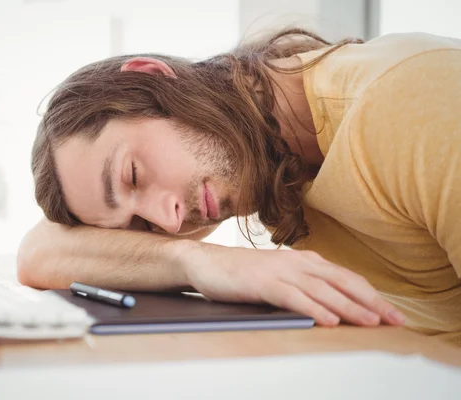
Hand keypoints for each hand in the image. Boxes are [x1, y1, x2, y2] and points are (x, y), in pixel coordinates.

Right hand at [180, 243, 405, 326]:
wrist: (207, 263)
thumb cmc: (244, 273)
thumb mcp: (280, 276)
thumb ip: (304, 285)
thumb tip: (332, 304)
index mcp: (305, 260)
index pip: (346, 277)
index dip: (371, 294)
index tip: (391, 312)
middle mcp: (297, 263)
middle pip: (342, 282)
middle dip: (371, 301)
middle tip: (394, 319)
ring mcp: (280, 271)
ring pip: (322, 290)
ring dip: (349, 307)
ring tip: (370, 322)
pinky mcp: (263, 283)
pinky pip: (293, 297)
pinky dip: (313, 308)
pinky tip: (328, 320)